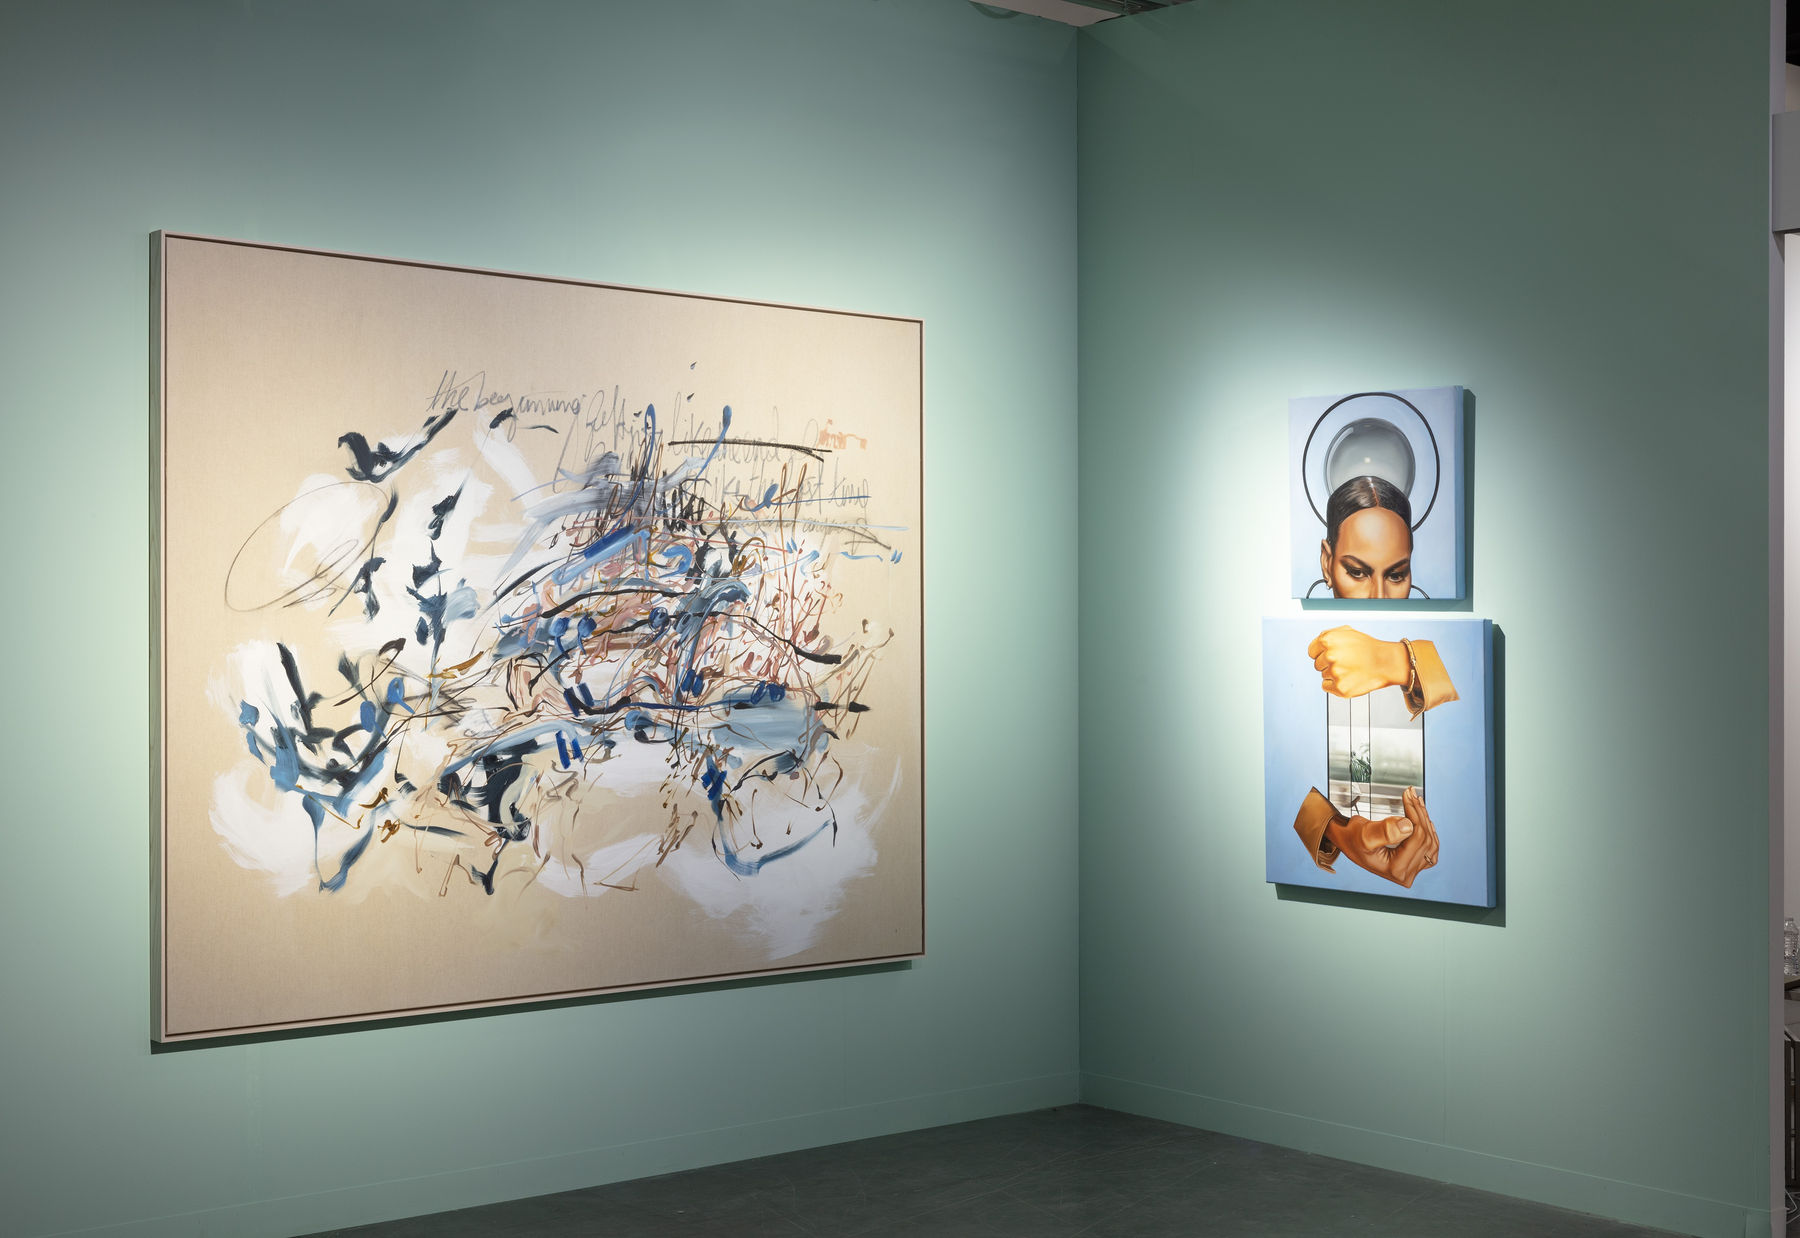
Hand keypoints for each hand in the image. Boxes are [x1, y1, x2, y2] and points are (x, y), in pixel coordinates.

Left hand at [1307, 627, 1408, 698]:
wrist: (1386, 662)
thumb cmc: (1367, 647)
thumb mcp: (1346, 632)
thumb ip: (1327, 636)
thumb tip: (1315, 645)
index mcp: (1327, 640)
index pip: (1311, 652)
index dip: (1321, 654)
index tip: (1332, 655)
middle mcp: (1329, 655)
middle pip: (1317, 665)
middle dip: (1328, 664)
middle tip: (1346, 662)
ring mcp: (1334, 672)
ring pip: (1324, 675)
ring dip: (1334, 674)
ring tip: (1351, 669)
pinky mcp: (1339, 687)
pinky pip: (1326, 686)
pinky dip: (1335, 685)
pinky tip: (1348, 678)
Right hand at [1324, 786, 1438, 888]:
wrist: (1347, 839)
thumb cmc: (1351, 838)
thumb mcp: (1364, 834)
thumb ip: (1385, 832)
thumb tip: (1408, 826)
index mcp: (1396, 870)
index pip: (1417, 839)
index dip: (1415, 815)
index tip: (1407, 797)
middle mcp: (1406, 874)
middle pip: (1426, 840)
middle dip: (1420, 813)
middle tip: (1411, 795)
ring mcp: (1411, 870)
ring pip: (1431, 842)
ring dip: (1425, 819)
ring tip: (1416, 801)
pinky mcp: (1413, 863)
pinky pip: (1430, 847)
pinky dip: (1428, 829)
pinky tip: (1422, 816)